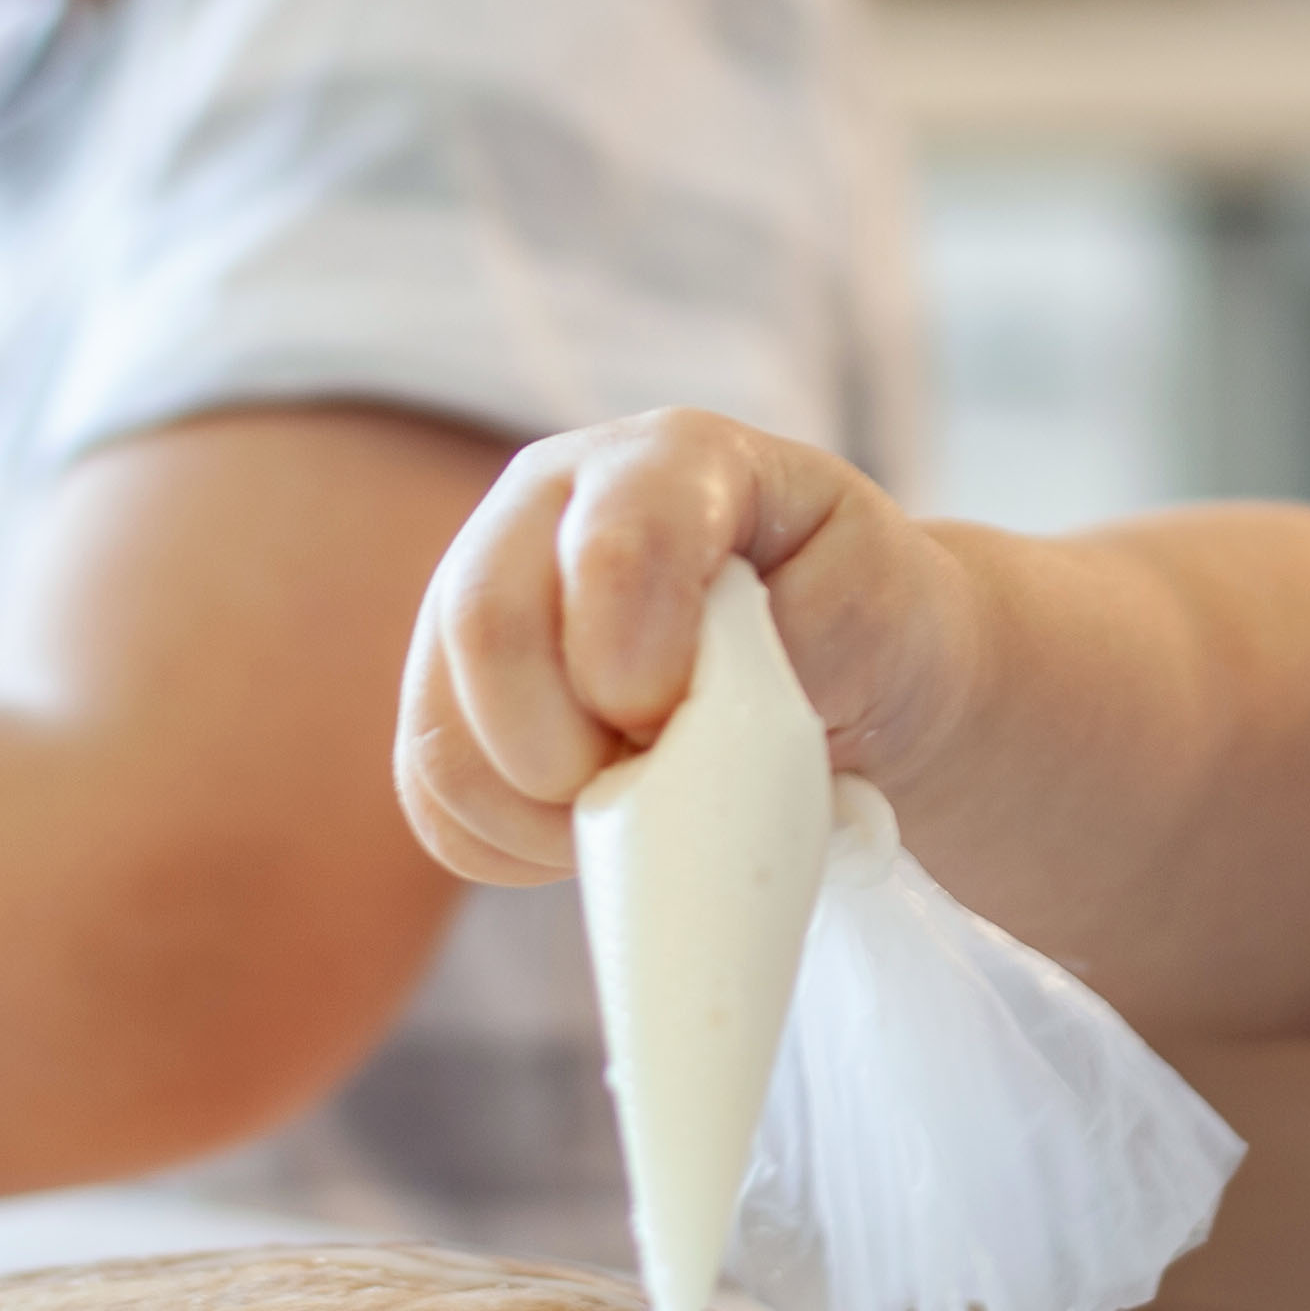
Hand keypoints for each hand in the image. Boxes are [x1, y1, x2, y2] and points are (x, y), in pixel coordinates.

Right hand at [396, 408, 976, 887]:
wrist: (844, 673)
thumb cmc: (864, 625)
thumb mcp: (872, 611)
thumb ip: (794, 639)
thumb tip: (687, 713)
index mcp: (670, 462)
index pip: (615, 538)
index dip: (629, 645)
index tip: (666, 721)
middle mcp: (549, 510)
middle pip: (487, 624)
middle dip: (561, 746)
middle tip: (644, 785)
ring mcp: (484, 600)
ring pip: (446, 734)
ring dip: (542, 814)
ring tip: (639, 813)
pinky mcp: (453, 701)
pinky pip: (437, 801)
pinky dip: (512, 848)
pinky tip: (589, 832)